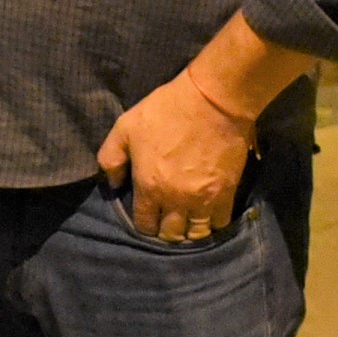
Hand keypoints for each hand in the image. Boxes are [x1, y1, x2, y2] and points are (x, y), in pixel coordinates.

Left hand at [93, 66, 254, 240]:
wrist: (213, 101)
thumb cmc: (166, 110)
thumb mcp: (125, 127)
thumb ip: (111, 158)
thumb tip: (113, 184)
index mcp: (149, 187)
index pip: (144, 225)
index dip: (144, 224)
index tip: (147, 216)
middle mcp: (175, 200)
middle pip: (170, 235)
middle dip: (166, 231)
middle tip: (167, 221)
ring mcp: (203, 199)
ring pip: (195, 235)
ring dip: (189, 232)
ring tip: (188, 222)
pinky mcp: (226, 193)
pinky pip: (219, 223)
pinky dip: (213, 225)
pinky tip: (208, 216)